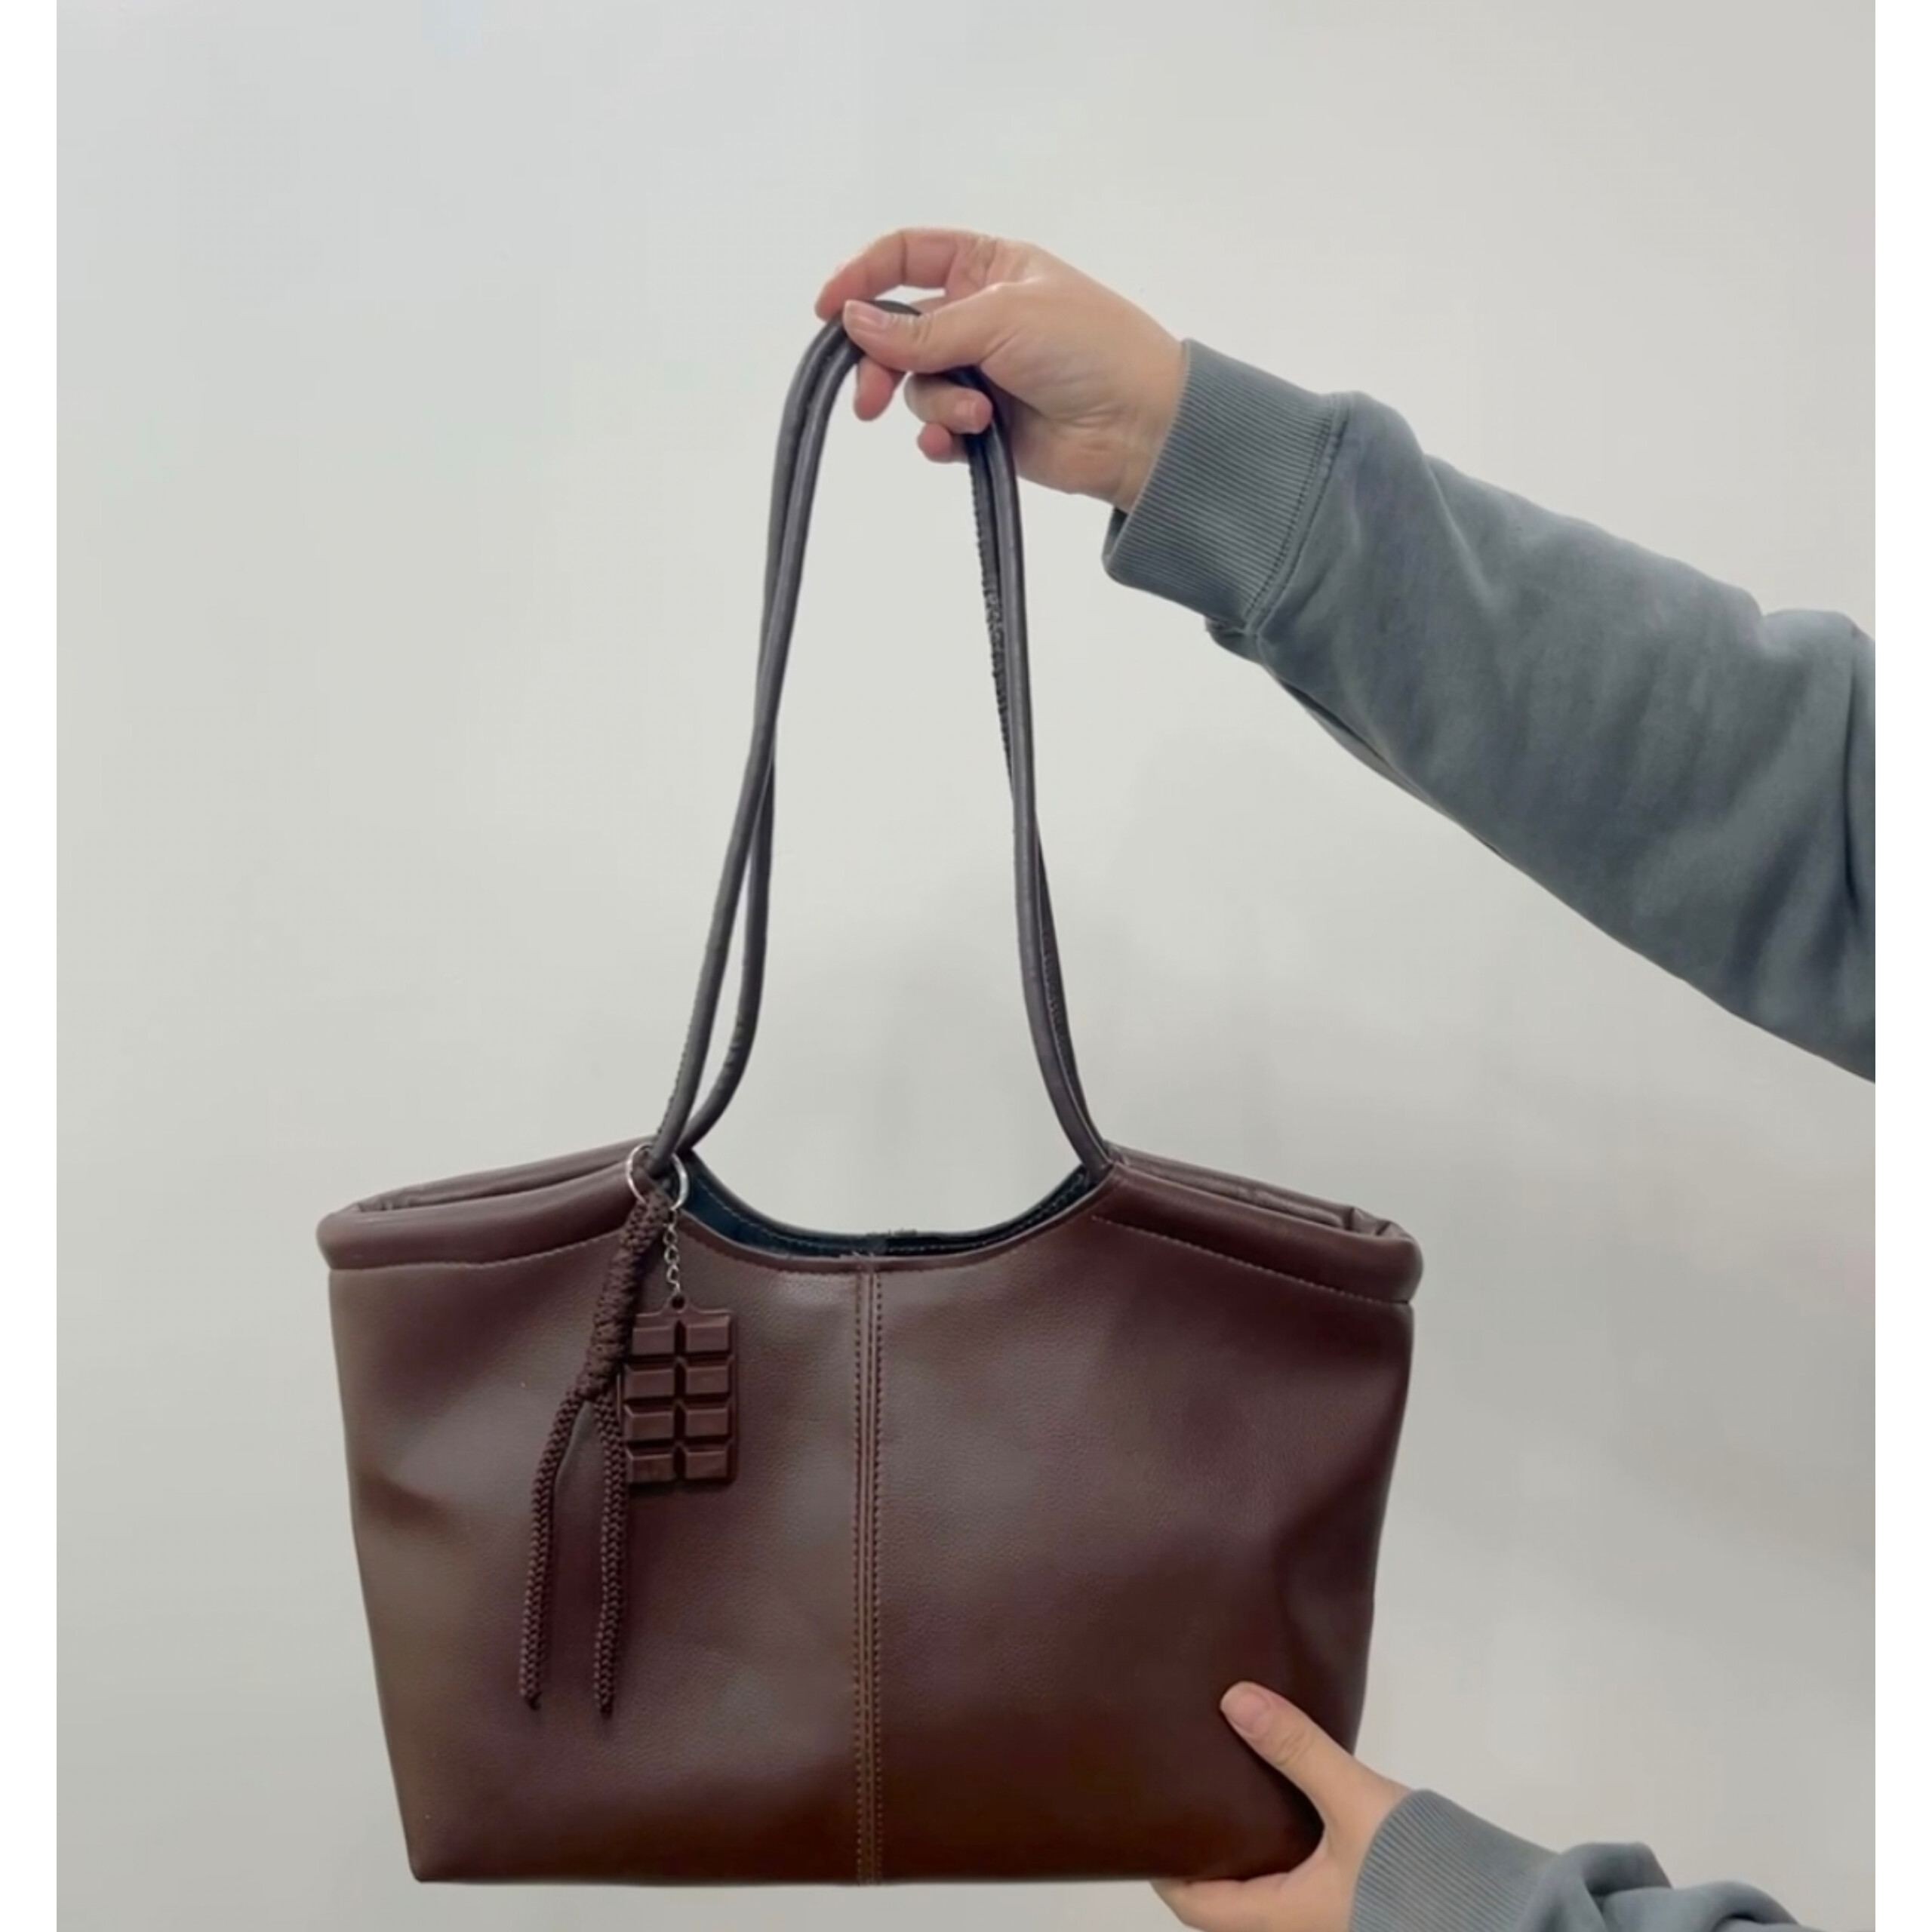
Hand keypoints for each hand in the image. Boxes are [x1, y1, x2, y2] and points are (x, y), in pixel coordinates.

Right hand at [814, 229, 1186, 512]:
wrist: (1141, 427)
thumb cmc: (1090, 349)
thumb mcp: (1001, 318)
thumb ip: (923, 327)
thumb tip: (853, 322)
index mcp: (988, 267)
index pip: (907, 256)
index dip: (862, 277)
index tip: (828, 310)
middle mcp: (980, 316)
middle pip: (897, 329)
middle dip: (881, 363)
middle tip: (869, 399)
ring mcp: (982, 372)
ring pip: (918, 384)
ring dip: (936, 403)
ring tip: (975, 418)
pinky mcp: (988, 426)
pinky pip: (938, 429)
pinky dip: (941, 437)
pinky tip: (961, 443)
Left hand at [1154, 1683, 1408, 1931]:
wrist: (1503, 1912)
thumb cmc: (1425, 1872)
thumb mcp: (1355, 1800)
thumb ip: (1298, 1749)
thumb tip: (1235, 1701)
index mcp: (1284, 1919)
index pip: (1199, 1907)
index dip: (1167, 1870)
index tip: (1147, 1824)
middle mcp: (1302, 1928)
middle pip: (1231, 1898)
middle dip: (1208, 1851)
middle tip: (1187, 1793)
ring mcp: (1332, 1918)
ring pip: (1269, 1888)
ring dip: (1250, 1846)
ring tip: (1231, 1786)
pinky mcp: (1363, 1903)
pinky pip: (1304, 1878)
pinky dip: (1286, 1845)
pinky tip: (1290, 1802)